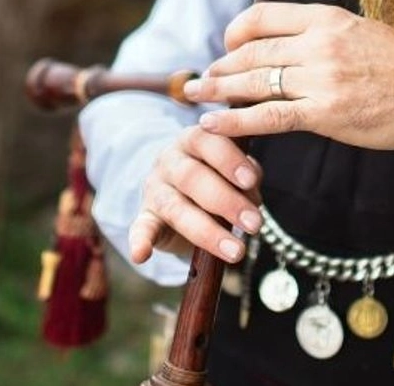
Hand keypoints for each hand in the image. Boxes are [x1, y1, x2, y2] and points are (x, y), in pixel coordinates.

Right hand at [128, 126, 262, 264]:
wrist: (180, 187)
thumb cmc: (218, 175)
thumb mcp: (234, 169)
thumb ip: (246, 176)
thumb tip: (253, 195)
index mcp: (195, 140)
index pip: (208, 142)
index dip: (229, 160)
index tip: (251, 181)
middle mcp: (170, 160)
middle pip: (192, 177)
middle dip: (226, 202)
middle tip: (254, 224)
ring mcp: (155, 189)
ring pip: (175, 207)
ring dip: (208, 232)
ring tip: (236, 252)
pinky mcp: (145, 216)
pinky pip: (140, 228)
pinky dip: (139, 241)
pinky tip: (141, 254)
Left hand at [183, 3, 393, 149]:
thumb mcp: (360, 31)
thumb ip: (321, 32)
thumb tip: (282, 39)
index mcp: (328, 19)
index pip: (264, 16)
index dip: (236, 30)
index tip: (227, 44)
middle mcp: (320, 44)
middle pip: (253, 52)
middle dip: (222, 65)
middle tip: (204, 77)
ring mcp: (321, 79)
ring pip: (254, 83)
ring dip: (219, 91)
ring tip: (197, 95)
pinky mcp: (324, 114)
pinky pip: (268, 117)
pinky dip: (234, 122)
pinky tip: (211, 125)